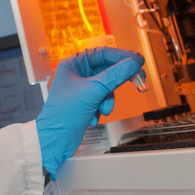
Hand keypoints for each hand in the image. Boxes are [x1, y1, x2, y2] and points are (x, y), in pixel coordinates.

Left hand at [36, 47, 143, 179]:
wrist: (56, 140)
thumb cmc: (64, 114)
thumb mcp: (93, 91)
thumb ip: (115, 76)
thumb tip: (132, 64)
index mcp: (73, 64)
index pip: (102, 54)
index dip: (121, 56)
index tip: (137, 60)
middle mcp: (76, 74)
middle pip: (106, 69)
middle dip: (119, 79)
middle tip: (138, 79)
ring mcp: (81, 88)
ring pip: (106, 86)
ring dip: (108, 99)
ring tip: (103, 109)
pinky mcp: (86, 102)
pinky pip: (102, 99)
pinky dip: (102, 108)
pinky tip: (94, 117)